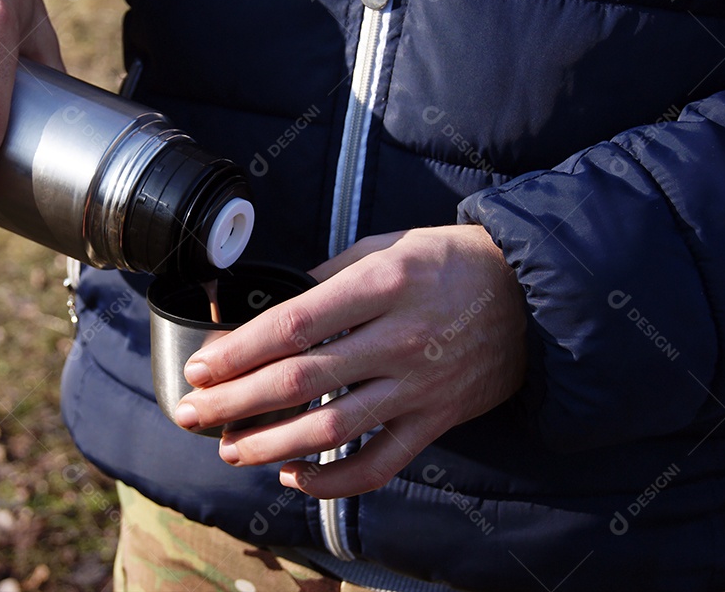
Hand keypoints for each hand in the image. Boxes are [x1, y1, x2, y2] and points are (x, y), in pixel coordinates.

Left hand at [175, 225, 527, 498]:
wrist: (532, 293)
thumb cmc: (449, 262)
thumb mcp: (386, 246)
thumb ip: (327, 277)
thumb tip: (270, 309)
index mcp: (382, 285)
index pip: (294, 325)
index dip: (240, 351)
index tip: (201, 368)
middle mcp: (399, 338)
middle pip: (301, 381)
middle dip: (236, 401)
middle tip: (192, 414)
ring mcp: (420, 386)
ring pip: (334, 429)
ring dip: (272, 444)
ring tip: (230, 447)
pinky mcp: (436, 420)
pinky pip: (380, 463)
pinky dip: (334, 478)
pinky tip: (295, 475)